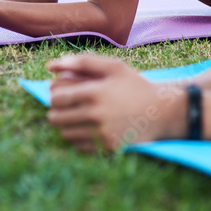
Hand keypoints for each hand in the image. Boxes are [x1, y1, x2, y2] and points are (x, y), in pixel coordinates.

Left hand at [45, 54, 186, 152]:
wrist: (161, 111)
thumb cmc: (134, 85)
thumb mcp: (113, 67)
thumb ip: (81, 62)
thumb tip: (49, 66)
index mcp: (94, 93)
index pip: (56, 98)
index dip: (55, 95)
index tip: (63, 94)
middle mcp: (96, 115)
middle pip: (56, 118)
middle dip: (57, 111)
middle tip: (67, 107)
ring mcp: (102, 134)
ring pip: (65, 134)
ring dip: (66, 126)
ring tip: (77, 117)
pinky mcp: (107, 148)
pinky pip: (78, 146)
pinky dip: (78, 138)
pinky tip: (89, 128)